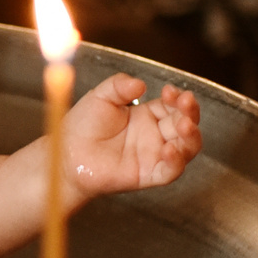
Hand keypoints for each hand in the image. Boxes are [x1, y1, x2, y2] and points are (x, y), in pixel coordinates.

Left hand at [60, 74, 201, 201]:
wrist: (66, 153)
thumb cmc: (82, 126)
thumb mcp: (100, 97)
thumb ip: (119, 86)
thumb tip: (140, 83)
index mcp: (148, 116)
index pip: (174, 105)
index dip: (178, 98)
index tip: (170, 91)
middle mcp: (155, 136)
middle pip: (186, 124)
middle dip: (190, 112)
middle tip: (184, 102)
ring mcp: (154, 155)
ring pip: (187, 148)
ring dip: (191, 136)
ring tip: (184, 125)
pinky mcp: (147, 175)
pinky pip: (170, 172)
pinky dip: (176, 162)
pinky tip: (170, 149)